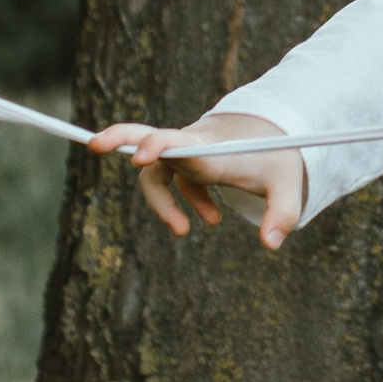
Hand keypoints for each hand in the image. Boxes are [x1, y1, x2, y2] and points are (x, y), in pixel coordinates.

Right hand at [87, 110, 305, 249]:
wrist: (275, 137)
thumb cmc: (278, 157)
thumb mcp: (289, 185)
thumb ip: (283, 214)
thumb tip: (270, 244)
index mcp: (213, 148)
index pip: (179, 144)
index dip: (157, 147)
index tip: (140, 157)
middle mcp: (192, 144)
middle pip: (146, 136)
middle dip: (119, 137)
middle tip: (93, 145)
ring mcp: (186, 151)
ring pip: (154, 173)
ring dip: (163, 203)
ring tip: (184, 232)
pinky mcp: (186, 161)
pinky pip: (171, 179)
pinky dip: (185, 200)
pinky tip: (211, 217)